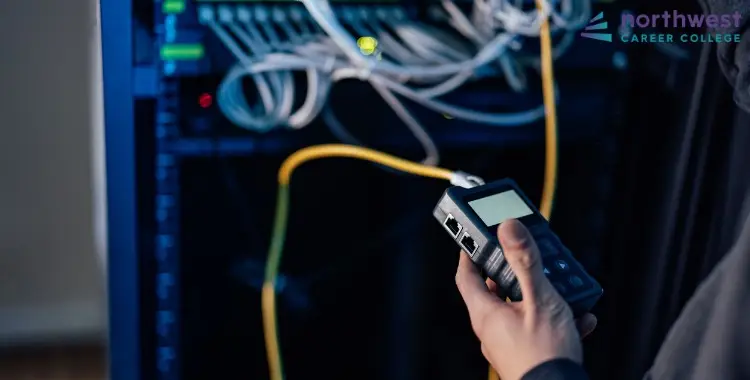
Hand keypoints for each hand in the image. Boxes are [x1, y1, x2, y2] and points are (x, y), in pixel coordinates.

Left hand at [455, 219, 596, 379]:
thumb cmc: (546, 354)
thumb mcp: (539, 299)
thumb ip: (525, 262)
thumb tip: (508, 228)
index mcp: (486, 314)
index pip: (467, 276)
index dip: (469, 254)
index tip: (474, 238)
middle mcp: (493, 330)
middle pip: (496, 291)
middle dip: (514, 272)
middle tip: (526, 256)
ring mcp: (509, 344)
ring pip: (522, 309)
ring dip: (542, 296)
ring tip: (562, 289)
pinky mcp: (527, 355)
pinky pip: (540, 329)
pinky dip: (557, 319)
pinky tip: (579, 318)